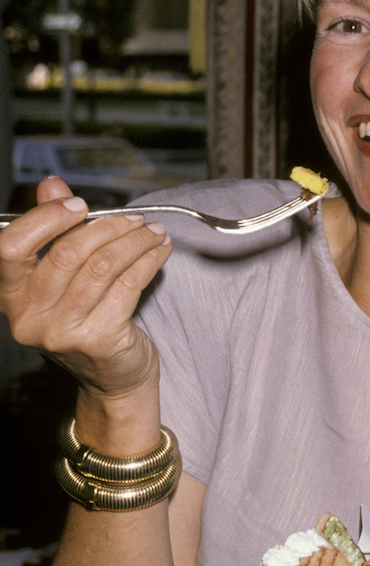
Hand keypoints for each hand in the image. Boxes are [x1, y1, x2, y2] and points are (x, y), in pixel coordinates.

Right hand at [0, 177, 171, 397]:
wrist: (113, 380)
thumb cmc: (87, 325)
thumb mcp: (62, 280)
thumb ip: (54, 232)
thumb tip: (51, 185)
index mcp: (11, 296)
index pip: (11, 247)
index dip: (47, 218)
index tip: (80, 205)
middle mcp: (30, 317)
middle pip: (67, 253)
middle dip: (107, 226)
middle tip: (134, 218)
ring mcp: (63, 332)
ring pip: (102, 266)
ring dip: (134, 241)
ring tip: (153, 232)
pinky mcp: (99, 339)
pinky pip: (128, 284)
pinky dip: (149, 261)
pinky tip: (159, 251)